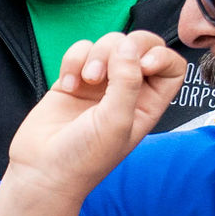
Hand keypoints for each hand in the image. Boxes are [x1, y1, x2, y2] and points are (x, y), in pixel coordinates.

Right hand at [6, 31, 187, 197]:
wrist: (43, 171)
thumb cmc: (85, 158)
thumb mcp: (116, 121)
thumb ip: (128, 81)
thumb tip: (127, 46)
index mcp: (147, 104)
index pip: (171, 67)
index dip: (161, 58)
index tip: (143, 66)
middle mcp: (127, 91)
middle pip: (140, 46)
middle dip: (124, 47)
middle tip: (107, 69)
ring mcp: (100, 83)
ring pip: (109, 44)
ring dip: (96, 55)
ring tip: (86, 81)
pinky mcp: (74, 78)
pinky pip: (80, 51)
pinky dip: (73, 61)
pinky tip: (68, 86)